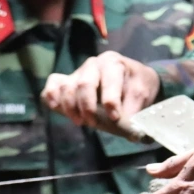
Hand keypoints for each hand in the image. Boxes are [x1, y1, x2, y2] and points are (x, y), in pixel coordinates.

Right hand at [42, 51, 159, 129]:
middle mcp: (94, 64)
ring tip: (80, 122)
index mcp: (113, 63)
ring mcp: (79, 71)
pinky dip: (50, 94)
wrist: (133, 80)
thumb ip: (134, 108)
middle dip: (88, 107)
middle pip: (84, 84)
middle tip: (93, 123)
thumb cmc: (137, 85)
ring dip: (70, 107)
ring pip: (67, 86)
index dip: (111, 101)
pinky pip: (54, 83)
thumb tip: (130, 130)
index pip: (108, 81)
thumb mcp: (142, 94)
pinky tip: (54, 106)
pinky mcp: (67, 80)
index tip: (114, 117)